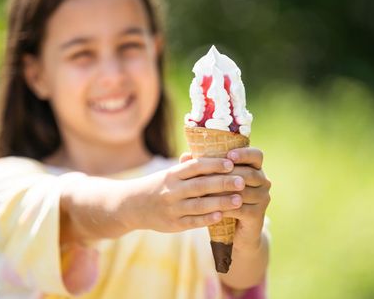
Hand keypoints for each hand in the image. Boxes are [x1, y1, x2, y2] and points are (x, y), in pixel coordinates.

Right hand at [127, 157, 246, 231]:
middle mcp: (172, 190)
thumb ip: (188, 166)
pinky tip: (221, 216)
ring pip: (199, 204)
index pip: (195, 166)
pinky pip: (192, 221)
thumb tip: (209, 150)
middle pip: (200, 185)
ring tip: (239, 199)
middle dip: (223, 183)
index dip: (214, 164)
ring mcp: (172, 208)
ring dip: (220, 202)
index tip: (231, 163)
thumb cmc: (157, 186)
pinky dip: (207, 219)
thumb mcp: (168, 173)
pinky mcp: (173, 224)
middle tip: (242, 181)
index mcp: (172, 174)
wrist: (131, 206)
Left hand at [180, 148, 270, 250]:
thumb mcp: (214, 181)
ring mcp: (263, 198)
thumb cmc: (222, 199)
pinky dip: (225, 207)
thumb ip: (203, 167)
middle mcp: (263, 181)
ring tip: (205, 191)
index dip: (244, 154)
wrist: (234, 231)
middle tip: (209, 174)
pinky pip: (240, 209)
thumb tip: (184, 155)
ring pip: (243, 192)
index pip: (256, 155)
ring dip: (223, 191)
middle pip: (249, 173)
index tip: (229, 155)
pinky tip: (211, 208)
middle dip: (228, 174)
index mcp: (255, 168)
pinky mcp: (258, 215)